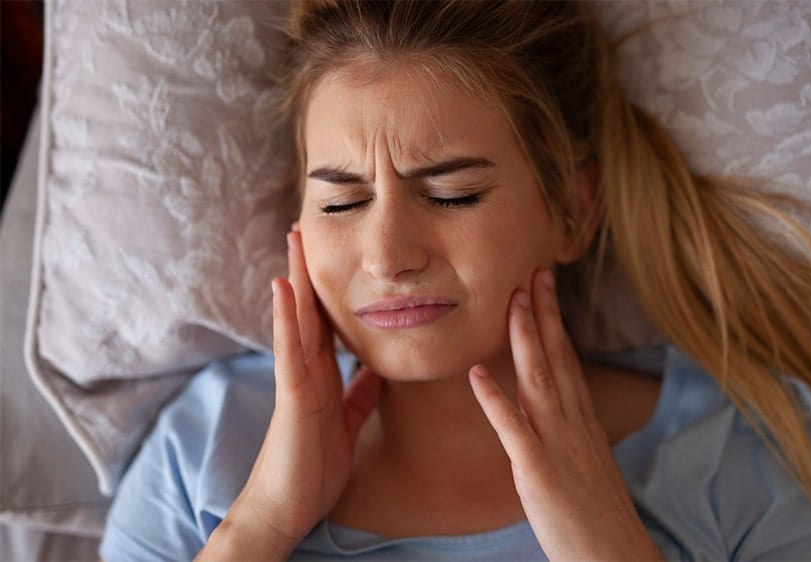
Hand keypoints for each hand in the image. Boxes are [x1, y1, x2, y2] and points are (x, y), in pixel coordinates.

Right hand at [199, 228, 382, 559]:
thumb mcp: (347, 422)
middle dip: (310, 270)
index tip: (336, 254)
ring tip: (295, 238)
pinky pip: (290, 350)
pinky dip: (288, 317)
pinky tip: (285, 287)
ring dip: (296, 278)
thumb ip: (359, 394)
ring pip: (297, 320)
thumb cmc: (314, 467)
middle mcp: (307, 370)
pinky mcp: (292, 395)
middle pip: (310, 311)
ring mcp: (296, 379)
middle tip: (309, 227)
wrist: (289, 506)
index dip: (331, 289)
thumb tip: (378, 370)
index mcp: (322, 376)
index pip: (327, 323)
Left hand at [469, 270, 662, 561]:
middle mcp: (573, 424)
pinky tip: (476, 374)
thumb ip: (572, 434)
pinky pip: (513, 429)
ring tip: (510, 302)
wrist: (615, 554)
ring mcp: (556, 444)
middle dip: (543, 313)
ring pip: (538, 380)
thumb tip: (561, 414)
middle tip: (532, 272)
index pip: (568, 360)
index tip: (546, 288)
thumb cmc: (598, 516)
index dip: (555, 321)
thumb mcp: (589, 464)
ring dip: (523, 338)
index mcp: (583, 422)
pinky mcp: (537, 470)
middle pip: (556, 358)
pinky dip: (494, 399)